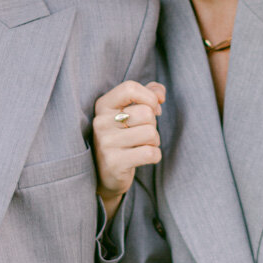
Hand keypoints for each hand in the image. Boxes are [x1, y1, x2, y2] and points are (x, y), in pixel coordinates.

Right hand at [93, 81, 165, 213]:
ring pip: (151, 133)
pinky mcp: (115, 163)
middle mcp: (101, 123)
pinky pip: (151, 153)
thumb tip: (160, 93)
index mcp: (103, 106)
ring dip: (154, 141)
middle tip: (143, 133)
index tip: (153, 108)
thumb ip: (147, 95)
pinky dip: (155, 156)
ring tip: (141, 145)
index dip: (149, 97)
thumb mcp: (129, 112)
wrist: (104, 174)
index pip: (130, 88)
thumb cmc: (122, 137)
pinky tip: (142, 157)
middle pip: (146, 113)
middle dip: (153, 124)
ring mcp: (106, 143)